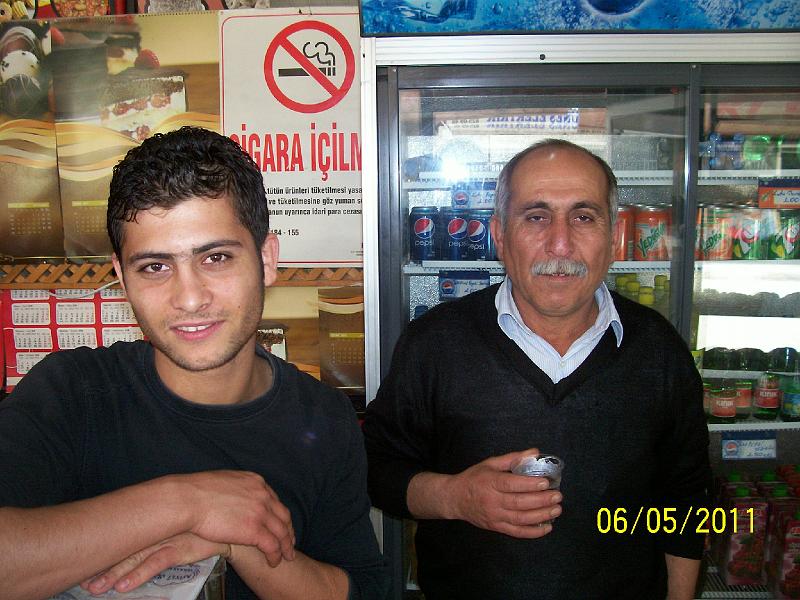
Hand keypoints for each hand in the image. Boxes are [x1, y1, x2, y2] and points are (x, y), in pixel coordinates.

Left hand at [81, 532, 228, 594]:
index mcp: (158, 519)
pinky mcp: (182, 548)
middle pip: (125, 546)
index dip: (105, 545)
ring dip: (114, 573)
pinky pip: (156, 564)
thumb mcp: (185, 523)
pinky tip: (123, 587)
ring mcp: (170, 537)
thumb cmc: (211, 525)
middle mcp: (160, 526)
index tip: (85, 556)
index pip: (127, 533)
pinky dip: (138, 575)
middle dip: (103, 562)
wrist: (238, 527)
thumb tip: (147, 536)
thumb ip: (167, 526)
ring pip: (135, 557)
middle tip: (80, 578)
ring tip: (95, 587)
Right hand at [174, 470, 294, 566]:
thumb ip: (236, 489)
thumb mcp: (224, 481)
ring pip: (282, 532)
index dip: (279, 515)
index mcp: (255, 482)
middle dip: (288, 530)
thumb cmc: (195, 492)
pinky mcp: (254, 529)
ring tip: (286, 556)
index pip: (274, 500)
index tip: (280, 524)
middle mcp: (262, 495)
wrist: (188, 499)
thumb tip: (232, 495)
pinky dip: (275, 555)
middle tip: (289, 542)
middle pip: (283, 515)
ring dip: (286, 546)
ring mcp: (260, 511)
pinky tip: (273, 562)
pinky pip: (272, 546)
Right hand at [447, 449, 561, 537]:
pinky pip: (517, 532)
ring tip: (556, 510)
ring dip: (541, 516)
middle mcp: (492, 501)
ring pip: (520, 519)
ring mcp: (494, 516)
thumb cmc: (474, 478)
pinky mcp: (497, 527)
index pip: (511, 484)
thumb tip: (535, 452)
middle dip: (541, 500)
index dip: (529, 484)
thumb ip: (512, 458)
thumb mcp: (490, 464)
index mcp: (490, 482)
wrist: (455, 499)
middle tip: (557, 496)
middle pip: (519, 503)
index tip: (546, 482)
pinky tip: (547, 527)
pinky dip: (533, 532)